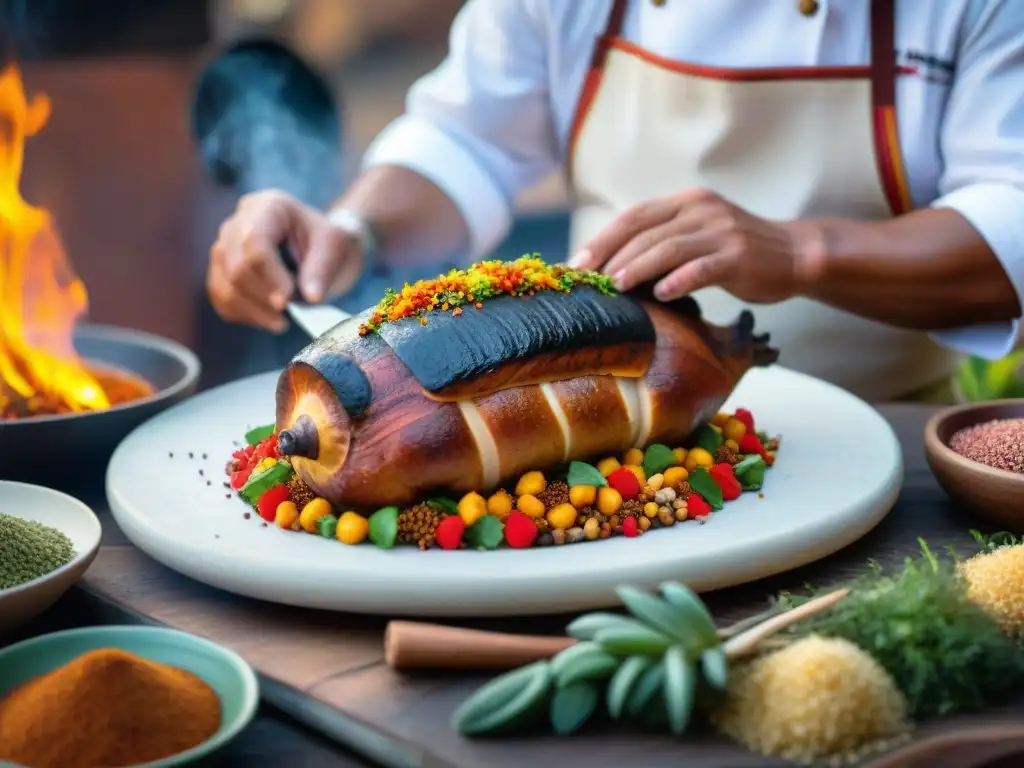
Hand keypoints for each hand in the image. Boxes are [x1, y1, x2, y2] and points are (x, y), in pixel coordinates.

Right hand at [206, 190, 363, 331]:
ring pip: (224, 286)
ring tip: (282, 322)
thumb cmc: (330, 243)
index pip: (255, 243)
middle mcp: (237, 223)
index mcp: (268, 206)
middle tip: (289, 315)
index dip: (269, 276)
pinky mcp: (221, 273)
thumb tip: (311, 296)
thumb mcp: (338, 246)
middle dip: (262, 297)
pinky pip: (221, 298)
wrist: (322, 250)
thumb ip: (323, 268)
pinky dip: (243, 315)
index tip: (287, 301)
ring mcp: (224, 248)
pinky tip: (268, 319)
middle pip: (235, 266)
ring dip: (253, 311)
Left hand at [569, 189, 820, 303]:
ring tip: (616, 287)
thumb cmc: (736, 252)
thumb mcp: (698, 235)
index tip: (577, 264)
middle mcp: (701, 210)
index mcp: (686, 202)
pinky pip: (701, 268)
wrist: (794, 254)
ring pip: (668, 248)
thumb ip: (662, 241)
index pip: (634, 216)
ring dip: (638, 268)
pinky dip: (678, 281)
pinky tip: (661, 295)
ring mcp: (721, 231)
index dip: (603, 239)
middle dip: (611, 256)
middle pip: (645, 231)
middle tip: (588, 281)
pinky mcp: (738, 256)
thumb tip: (612, 268)